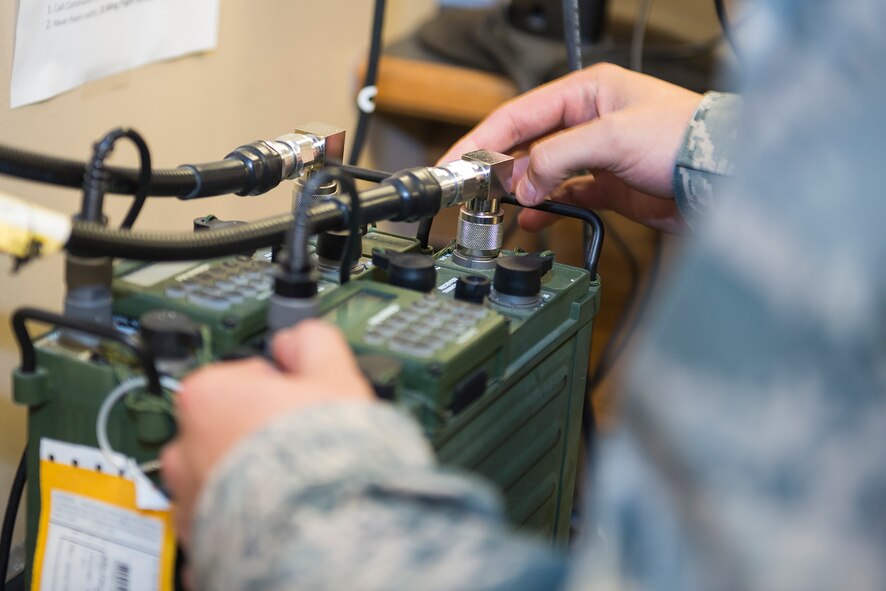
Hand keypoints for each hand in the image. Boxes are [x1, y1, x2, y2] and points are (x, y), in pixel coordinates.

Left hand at [160, 320, 372, 549]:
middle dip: (257, 431)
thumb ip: (312, 343)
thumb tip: (300, 339)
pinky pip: (222, 519)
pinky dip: (245, 517)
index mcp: (207, 397)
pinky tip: (281, 515)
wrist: (317, 537)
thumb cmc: (321, 459)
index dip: (277, 386)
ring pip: (220, 475)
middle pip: (224, 426)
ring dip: (247, 476)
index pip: (240, 375)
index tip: (298, 400)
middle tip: (301, 442)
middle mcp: (184, 447)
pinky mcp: (199, 542)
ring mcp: (188, 499)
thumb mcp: (333, 376)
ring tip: (294, 484)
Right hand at [440, 63, 701, 232]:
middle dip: (500, 166)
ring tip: (497, 206)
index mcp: (587, 93)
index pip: (521, 114)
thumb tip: (522, 183)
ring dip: (521, 190)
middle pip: (528, 143)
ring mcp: (596, 155)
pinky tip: (531, 219)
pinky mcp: (607, 185)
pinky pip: (564, 195)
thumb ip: (557, 157)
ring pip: (543, 172)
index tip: (460, 161)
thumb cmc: (683, 140)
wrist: (722, 179)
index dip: (485, 138)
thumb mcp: (612, 138)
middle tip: (472, 189)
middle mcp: (588, 120)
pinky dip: (545, 207)